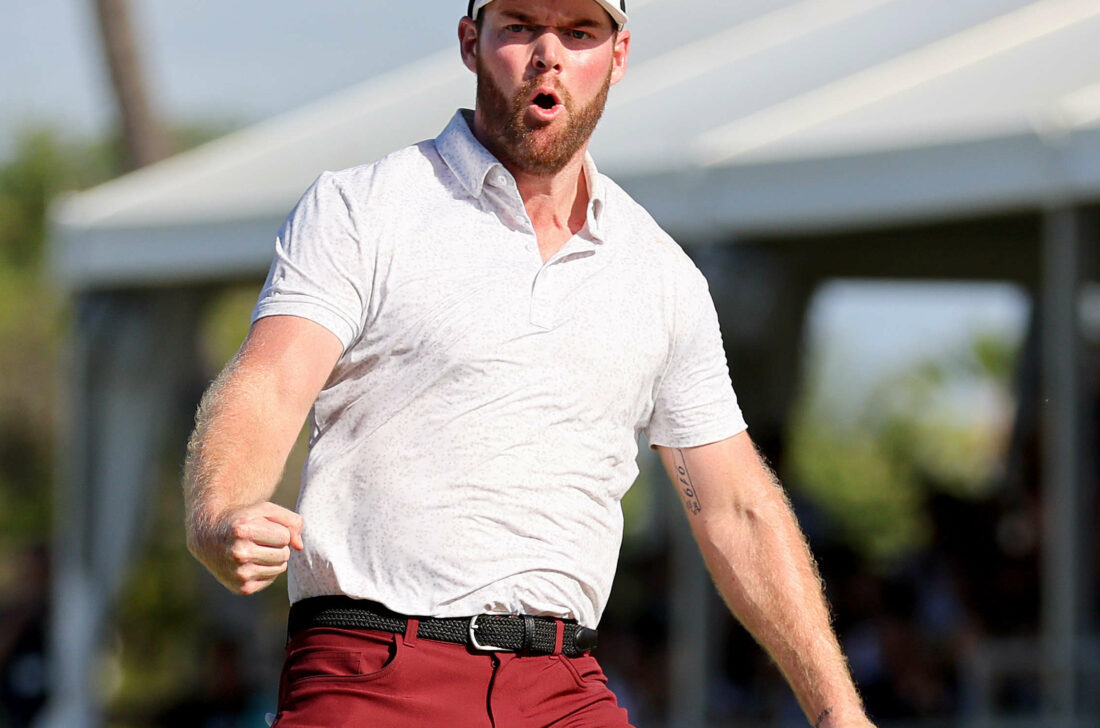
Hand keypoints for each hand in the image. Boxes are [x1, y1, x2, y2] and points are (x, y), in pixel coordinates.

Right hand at [188, 501, 303, 594]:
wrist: (208, 537)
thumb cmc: (242, 520)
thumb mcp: (264, 510)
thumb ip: (290, 521)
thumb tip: (300, 546)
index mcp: (242, 531)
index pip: (284, 536)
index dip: (278, 530)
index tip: (263, 528)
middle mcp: (239, 554)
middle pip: (284, 553)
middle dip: (278, 545)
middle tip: (260, 540)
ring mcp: (239, 574)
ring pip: (280, 567)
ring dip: (274, 557)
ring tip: (256, 549)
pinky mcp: (242, 588)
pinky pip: (271, 579)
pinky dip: (266, 569)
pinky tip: (251, 562)